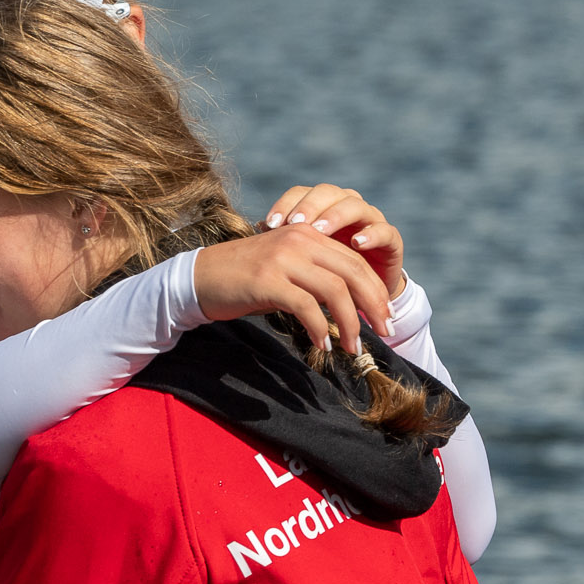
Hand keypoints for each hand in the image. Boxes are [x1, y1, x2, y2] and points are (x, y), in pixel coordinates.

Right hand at [195, 224, 393, 353]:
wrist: (197, 278)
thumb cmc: (245, 280)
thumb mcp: (287, 270)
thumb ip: (316, 278)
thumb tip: (351, 306)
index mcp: (309, 235)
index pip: (355, 261)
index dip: (375, 290)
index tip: (386, 316)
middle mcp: (301, 240)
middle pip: (353, 273)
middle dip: (373, 306)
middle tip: (386, 332)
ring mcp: (284, 258)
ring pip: (335, 290)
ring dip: (350, 323)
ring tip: (354, 348)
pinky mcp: (267, 280)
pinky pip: (306, 306)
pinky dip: (319, 327)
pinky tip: (323, 345)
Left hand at [260, 184, 405, 297]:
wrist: (361, 298)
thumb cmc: (325, 275)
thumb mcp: (302, 260)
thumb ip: (286, 244)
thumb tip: (257, 227)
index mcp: (322, 208)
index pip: (301, 193)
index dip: (286, 204)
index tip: (269, 224)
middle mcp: (346, 207)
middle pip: (329, 193)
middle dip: (310, 206)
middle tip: (294, 223)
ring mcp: (371, 221)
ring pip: (355, 206)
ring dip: (337, 216)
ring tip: (320, 231)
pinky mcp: (391, 240)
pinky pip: (385, 230)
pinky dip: (371, 234)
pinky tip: (356, 243)